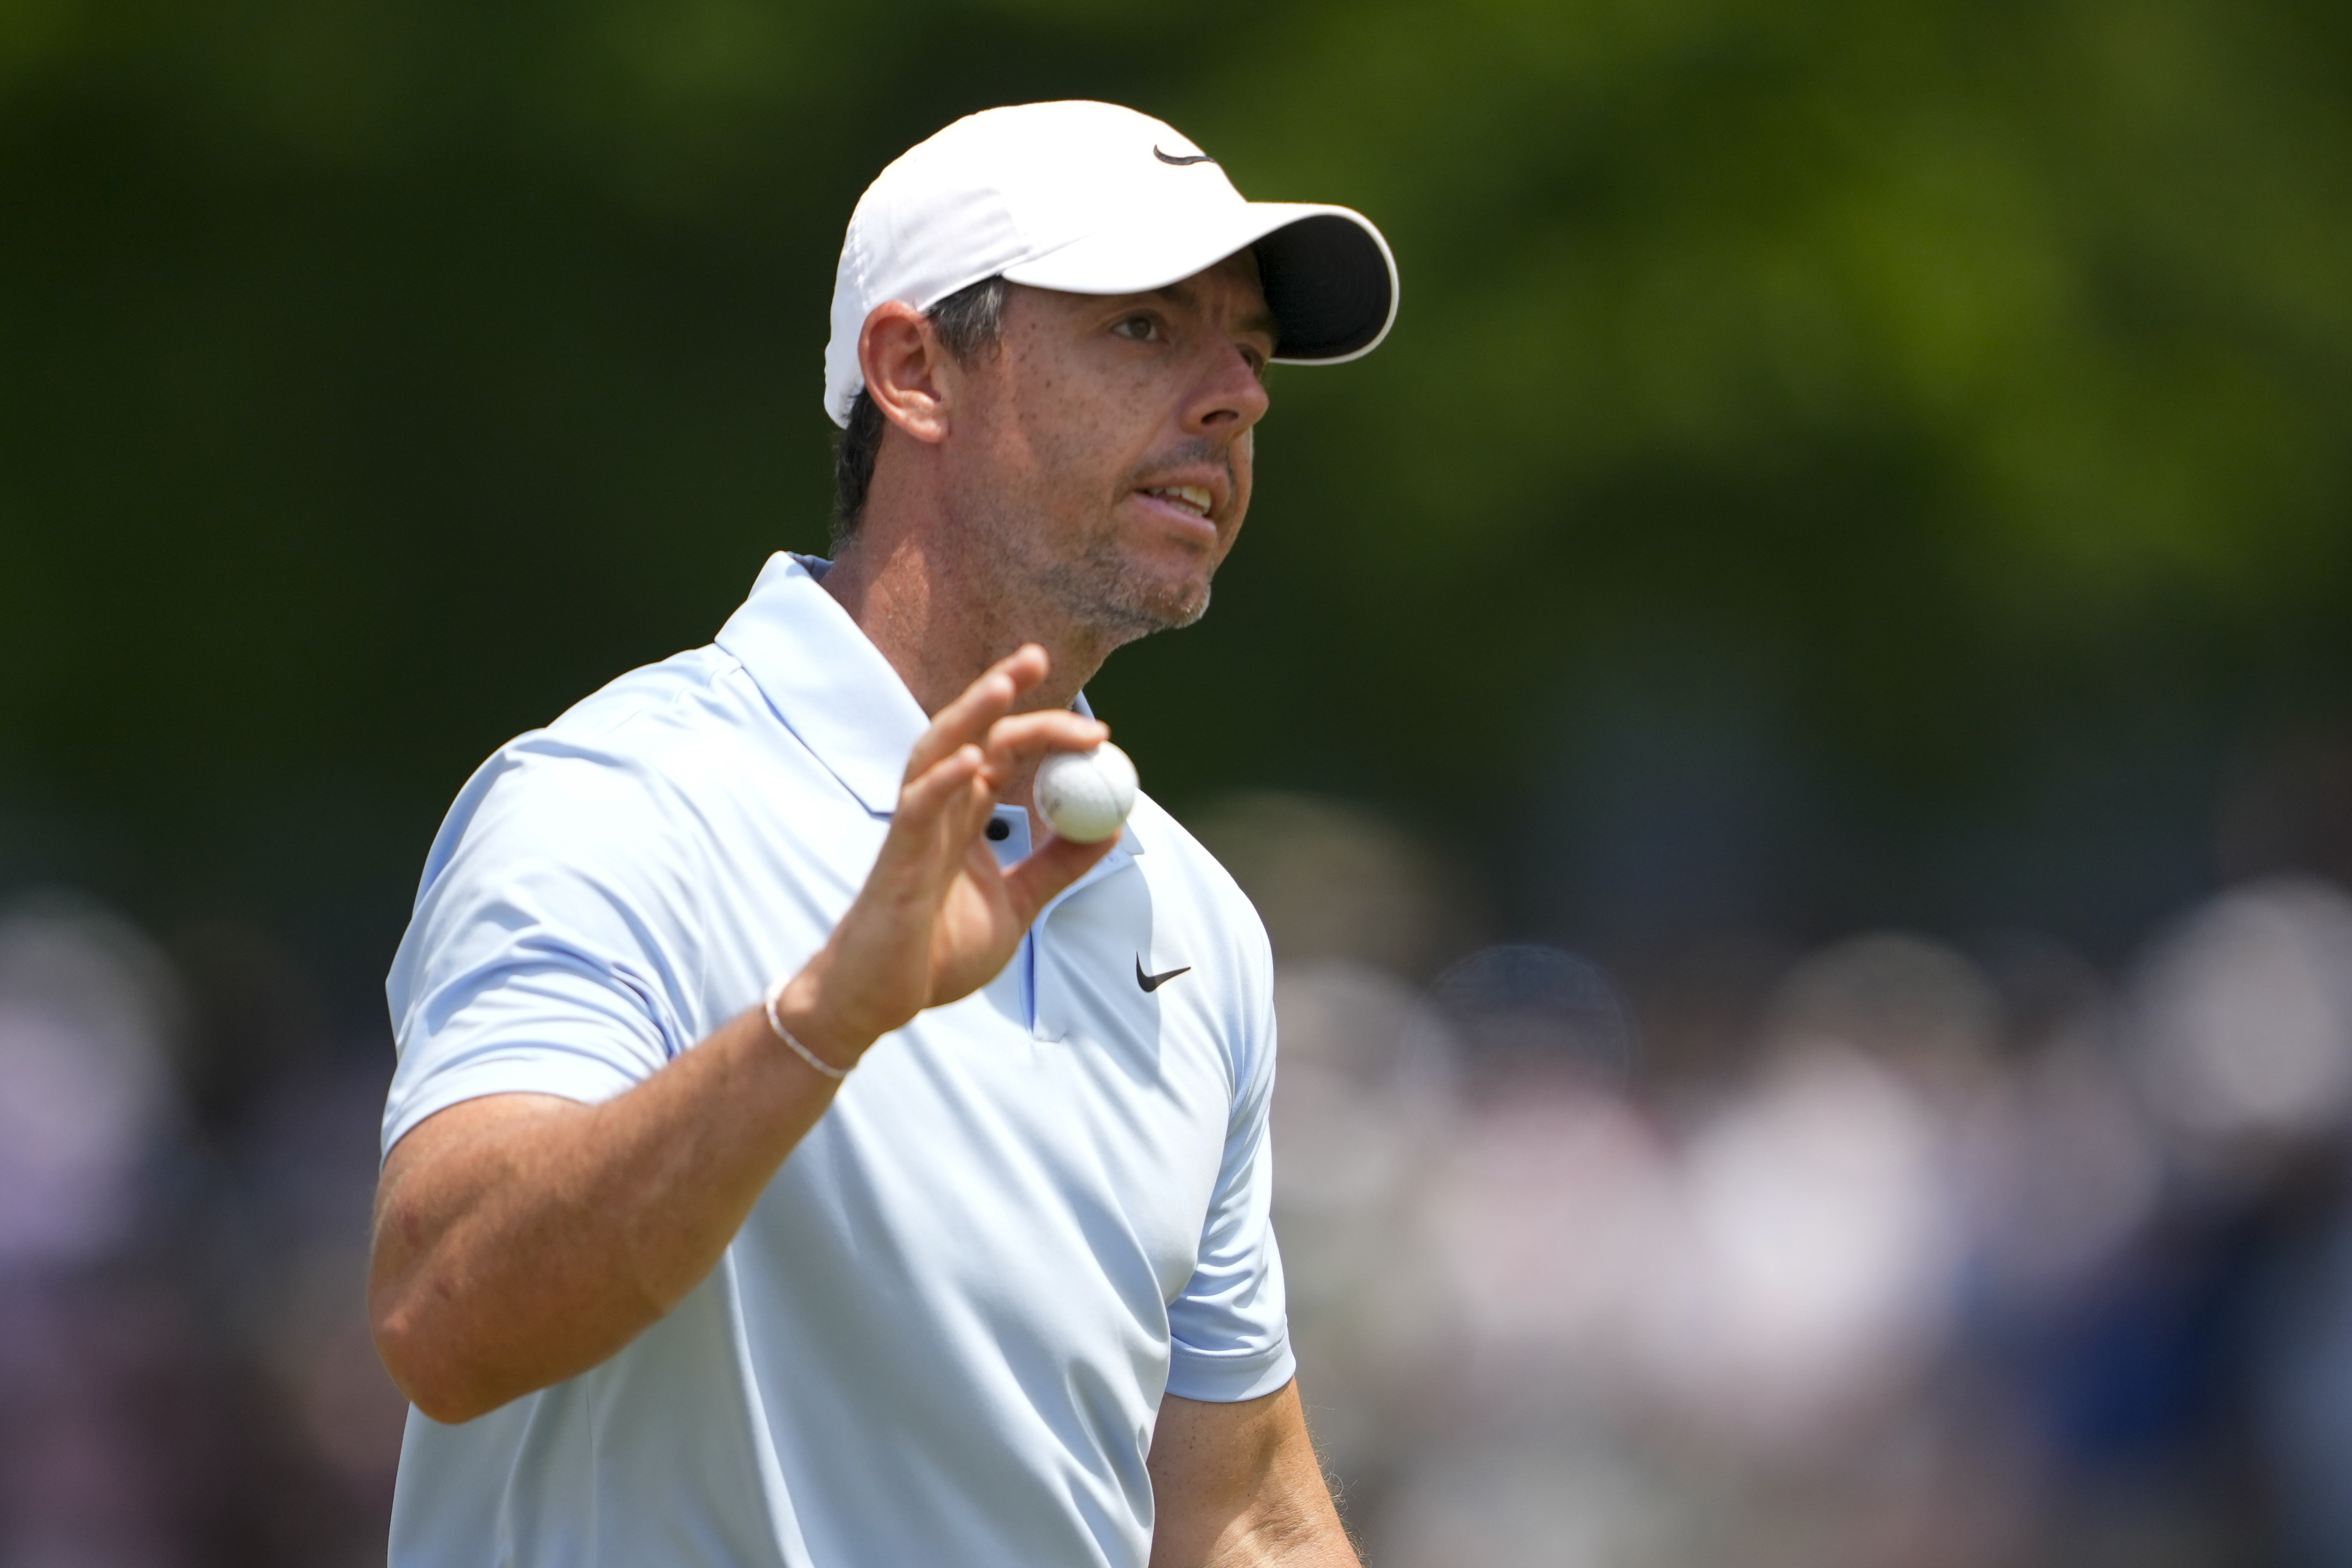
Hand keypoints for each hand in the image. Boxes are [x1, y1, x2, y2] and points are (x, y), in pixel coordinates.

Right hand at [776, 646, 1117, 1064]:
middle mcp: (938, 813)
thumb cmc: (935, 953)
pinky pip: (917, 811)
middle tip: (1039, 658)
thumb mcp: (1018, 906)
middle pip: (971, 734)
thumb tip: (1112, 827)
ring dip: (970, 715)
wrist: (878, 1002)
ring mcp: (914, 833)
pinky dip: (944, 781)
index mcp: (965, 819)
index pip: (1004, 754)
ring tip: (1005, 682)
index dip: (1043, 729)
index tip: (1096, 728)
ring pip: (936, 754)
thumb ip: (1060, 866)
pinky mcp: (895, 863)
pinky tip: (972, 760)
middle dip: (1002, 692)